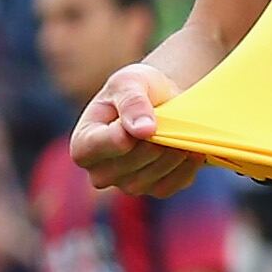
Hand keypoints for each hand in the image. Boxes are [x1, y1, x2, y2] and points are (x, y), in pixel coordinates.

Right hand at [71, 64, 198, 195]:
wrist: (163, 99)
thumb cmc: (137, 87)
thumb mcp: (130, 81)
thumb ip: (132, 101)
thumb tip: (143, 130)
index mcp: (83, 144)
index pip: (96, 148)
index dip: (120, 136)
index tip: (141, 122)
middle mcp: (100, 172)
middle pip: (126, 167)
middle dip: (151, 143)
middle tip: (166, 123)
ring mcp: (127, 185)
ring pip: (149, 180)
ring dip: (169, 154)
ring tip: (178, 131)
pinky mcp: (156, 189)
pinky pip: (171, 185)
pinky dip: (184, 167)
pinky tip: (188, 147)